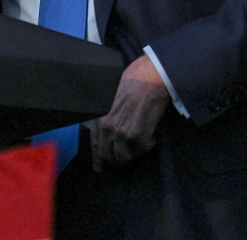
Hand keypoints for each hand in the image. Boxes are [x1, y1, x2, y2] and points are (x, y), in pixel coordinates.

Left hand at [88, 54, 169, 170]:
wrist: (149, 78)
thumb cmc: (131, 83)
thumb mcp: (109, 99)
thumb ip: (107, 116)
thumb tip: (108, 131)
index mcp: (99, 118)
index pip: (95, 144)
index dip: (98, 158)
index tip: (98, 168)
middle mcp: (109, 128)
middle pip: (109, 155)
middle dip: (116, 160)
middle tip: (123, 159)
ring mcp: (124, 134)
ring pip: (125, 158)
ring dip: (132, 155)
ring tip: (138, 147)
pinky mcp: (140, 137)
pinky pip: (142, 151)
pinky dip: (147, 146)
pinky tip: (150, 137)